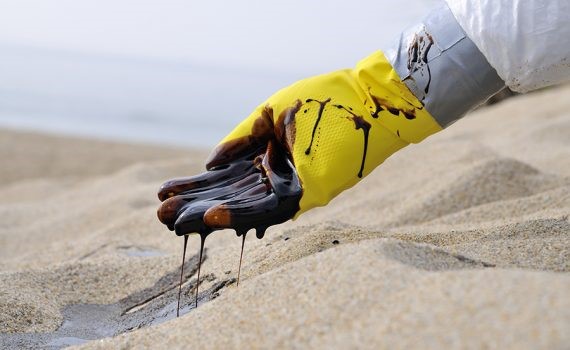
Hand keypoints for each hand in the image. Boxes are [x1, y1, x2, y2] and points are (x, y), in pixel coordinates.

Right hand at [157, 51, 441, 236]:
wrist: (363, 99)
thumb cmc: (321, 102)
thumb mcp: (267, 116)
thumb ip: (238, 140)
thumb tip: (209, 164)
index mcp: (262, 160)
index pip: (222, 179)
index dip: (193, 187)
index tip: (163, 193)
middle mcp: (273, 180)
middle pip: (227, 198)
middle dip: (193, 207)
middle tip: (159, 215)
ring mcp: (290, 190)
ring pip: (243, 209)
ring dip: (208, 217)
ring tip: (174, 221)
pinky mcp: (307, 195)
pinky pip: (269, 209)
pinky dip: (239, 214)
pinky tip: (210, 216)